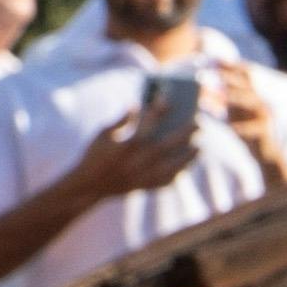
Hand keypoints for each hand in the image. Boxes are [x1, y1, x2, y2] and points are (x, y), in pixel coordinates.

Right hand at [68, 83, 208, 200]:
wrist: (88, 186)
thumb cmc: (95, 155)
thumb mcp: (102, 134)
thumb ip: (120, 120)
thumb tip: (136, 105)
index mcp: (125, 146)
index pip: (146, 125)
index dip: (158, 110)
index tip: (168, 99)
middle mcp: (136, 162)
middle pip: (166, 145)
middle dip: (184, 133)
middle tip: (198, 122)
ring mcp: (141, 177)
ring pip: (172, 167)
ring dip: (188, 157)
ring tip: (198, 146)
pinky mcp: (144, 188)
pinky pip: (167, 182)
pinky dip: (178, 174)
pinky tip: (185, 165)